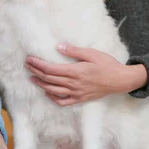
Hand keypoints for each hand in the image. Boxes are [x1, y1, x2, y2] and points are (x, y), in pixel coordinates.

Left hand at [25, 43, 146, 105]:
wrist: (120, 80)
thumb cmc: (107, 64)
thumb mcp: (92, 53)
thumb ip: (74, 51)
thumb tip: (58, 47)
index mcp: (76, 71)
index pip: (51, 69)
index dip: (38, 64)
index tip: (30, 59)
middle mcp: (74, 84)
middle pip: (49, 79)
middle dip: (36, 72)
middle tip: (27, 65)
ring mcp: (77, 93)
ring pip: (53, 91)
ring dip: (41, 84)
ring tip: (32, 78)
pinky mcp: (80, 99)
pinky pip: (63, 101)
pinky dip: (53, 98)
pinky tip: (47, 93)